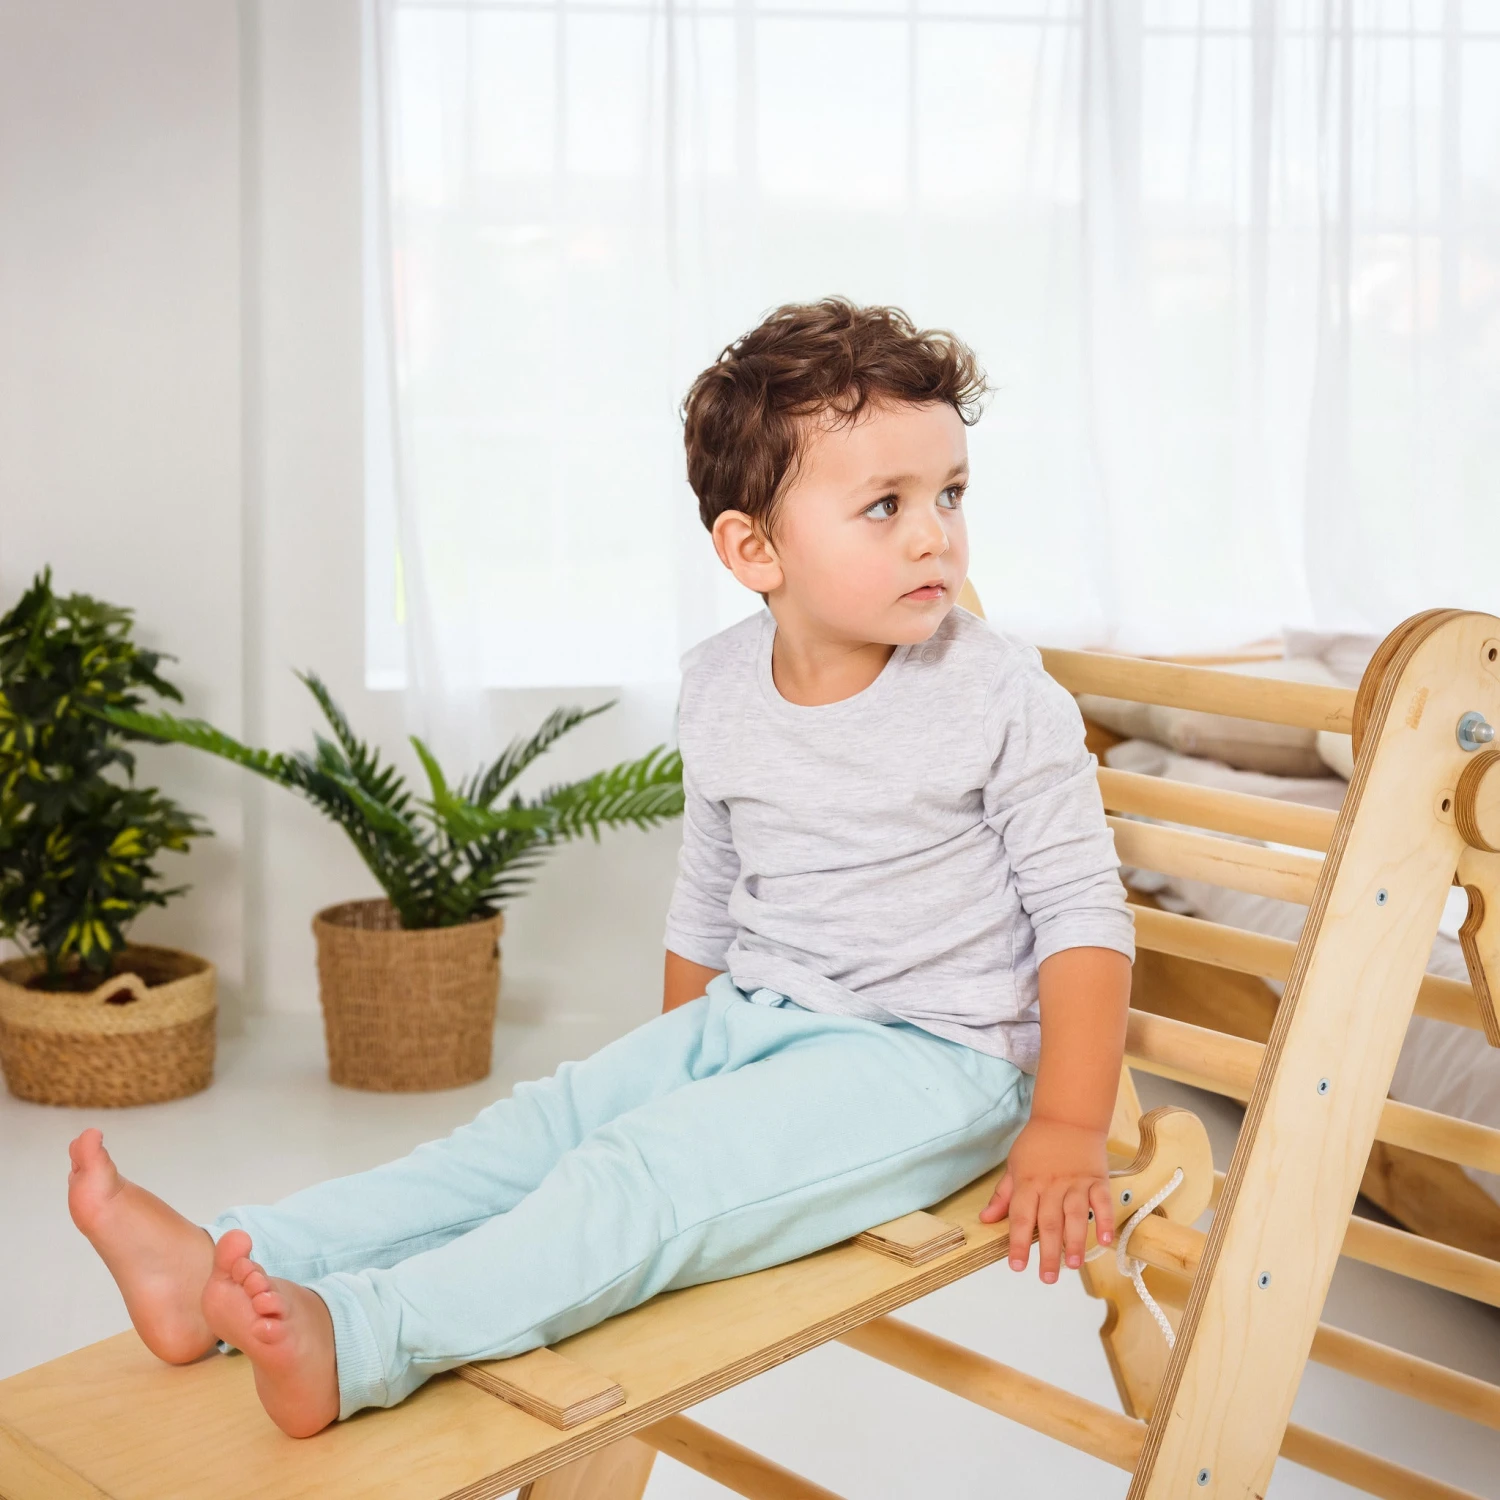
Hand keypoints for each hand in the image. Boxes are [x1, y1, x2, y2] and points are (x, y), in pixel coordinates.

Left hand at [978, 1115, 1113, 1282]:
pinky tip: (1105, 1240)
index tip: (1017, 1265)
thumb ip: (1003, 1195)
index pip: (1021, 1217)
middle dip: (1048, 1253)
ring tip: (1072, 1265)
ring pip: (1076, 1216)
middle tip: (1047, 1278)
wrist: (1067, 1117)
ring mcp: (1076, 1183)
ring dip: (1075, 1241)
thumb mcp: (1014, 1165)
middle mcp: (1052, 1185)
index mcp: (1028, 1182)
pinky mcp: (1097, 1180)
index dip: (1018, 1242)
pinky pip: (1102, 1202)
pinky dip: (1105, 1220)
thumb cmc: (1037, 1143)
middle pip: (1049, 1222)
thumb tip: (986, 1219)